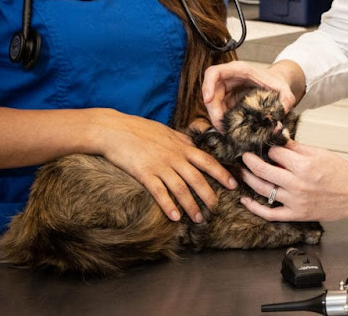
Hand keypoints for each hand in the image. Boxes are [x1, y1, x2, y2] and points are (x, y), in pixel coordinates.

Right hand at [91, 109, 236, 223]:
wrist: (114, 129)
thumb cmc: (140, 129)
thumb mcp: (167, 131)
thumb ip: (182, 139)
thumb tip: (195, 143)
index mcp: (182, 146)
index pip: (208, 161)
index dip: (222, 173)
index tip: (233, 185)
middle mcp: (174, 157)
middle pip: (197, 178)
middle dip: (209, 195)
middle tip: (216, 209)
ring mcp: (160, 165)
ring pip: (181, 188)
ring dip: (191, 205)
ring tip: (198, 218)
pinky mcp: (144, 173)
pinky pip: (159, 192)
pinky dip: (168, 205)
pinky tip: (175, 217)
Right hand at [202, 60, 300, 129]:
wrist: (278, 84)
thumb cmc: (278, 82)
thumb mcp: (285, 90)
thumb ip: (286, 101)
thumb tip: (279, 121)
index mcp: (238, 70)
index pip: (214, 72)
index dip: (207, 85)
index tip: (207, 99)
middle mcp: (229, 79)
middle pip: (211, 94)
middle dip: (214, 112)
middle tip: (223, 128)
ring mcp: (227, 91)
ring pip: (213, 105)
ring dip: (218, 120)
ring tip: (228, 133)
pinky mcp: (228, 101)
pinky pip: (220, 112)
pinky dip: (224, 122)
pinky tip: (232, 131)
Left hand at [238, 140, 347, 222]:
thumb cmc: (341, 173)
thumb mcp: (320, 153)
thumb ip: (296, 147)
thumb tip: (279, 137)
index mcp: (304, 165)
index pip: (275, 154)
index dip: (267, 148)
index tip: (262, 146)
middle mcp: (298, 184)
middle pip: (263, 170)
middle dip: (249, 161)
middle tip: (243, 156)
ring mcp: (296, 201)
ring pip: (263, 190)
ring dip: (248, 179)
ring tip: (242, 172)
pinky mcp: (297, 214)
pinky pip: (270, 213)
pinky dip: (255, 207)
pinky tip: (246, 199)